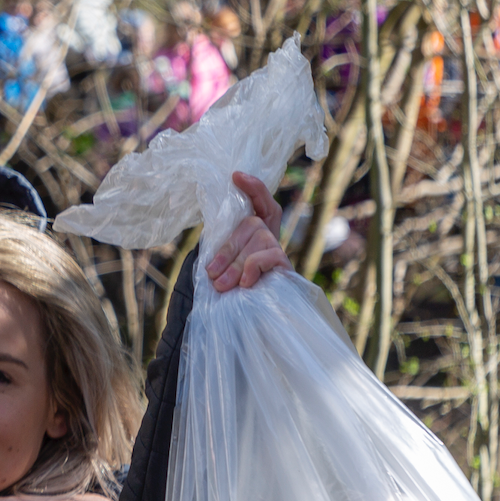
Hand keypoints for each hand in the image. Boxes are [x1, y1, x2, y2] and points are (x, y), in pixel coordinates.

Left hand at [205, 171, 290, 290]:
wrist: (253, 324)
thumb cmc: (234, 295)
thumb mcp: (225, 270)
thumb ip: (223, 253)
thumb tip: (211, 257)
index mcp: (256, 236)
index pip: (261, 204)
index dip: (253, 188)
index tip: (236, 175)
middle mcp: (271, 239)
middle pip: (251, 224)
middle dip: (228, 249)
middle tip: (212, 275)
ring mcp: (280, 252)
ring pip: (258, 239)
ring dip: (235, 264)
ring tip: (222, 285)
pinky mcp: (288, 266)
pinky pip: (268, 255)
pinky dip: (252, 267)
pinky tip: (244, 284)